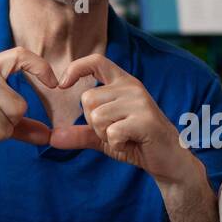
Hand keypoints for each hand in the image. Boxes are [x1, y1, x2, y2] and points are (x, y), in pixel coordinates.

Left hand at [51, 53, 196, 183]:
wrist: (169, 161)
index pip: (97, 61)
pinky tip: (131, 144)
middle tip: (115, 131)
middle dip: (93, 123)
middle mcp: (132, 87)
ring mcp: (140, 102)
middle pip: (88, 99)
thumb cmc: (137, 144)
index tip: (62, 84)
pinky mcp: (145, 120)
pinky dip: (116, 144)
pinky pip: (112, 132)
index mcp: (123, 83)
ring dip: (105, 135)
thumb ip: (80, 134)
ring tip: (125, 137)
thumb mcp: (104, 137)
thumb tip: (52, 138)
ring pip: (97, 116)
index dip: (76, 68)